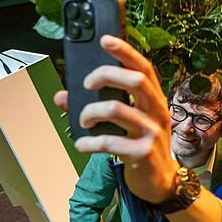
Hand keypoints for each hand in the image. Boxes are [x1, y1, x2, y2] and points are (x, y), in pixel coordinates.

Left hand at [52, 36, 178, 204]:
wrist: (159, 181)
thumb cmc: (139, 145)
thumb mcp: (124, 123)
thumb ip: (96, 106)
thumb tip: (62, 97)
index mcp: (155, 100)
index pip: (144, 68)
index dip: (125, 52)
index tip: (105, 40)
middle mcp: (158, 112)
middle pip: (135, 81)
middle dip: (104, 76)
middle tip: (86, 85)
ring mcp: (152, 132)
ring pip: (117, 109)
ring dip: (90, 113)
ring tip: (83, 121)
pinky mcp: (143, 152)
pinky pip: (110, 141)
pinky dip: (89, 142)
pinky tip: (83, 144)